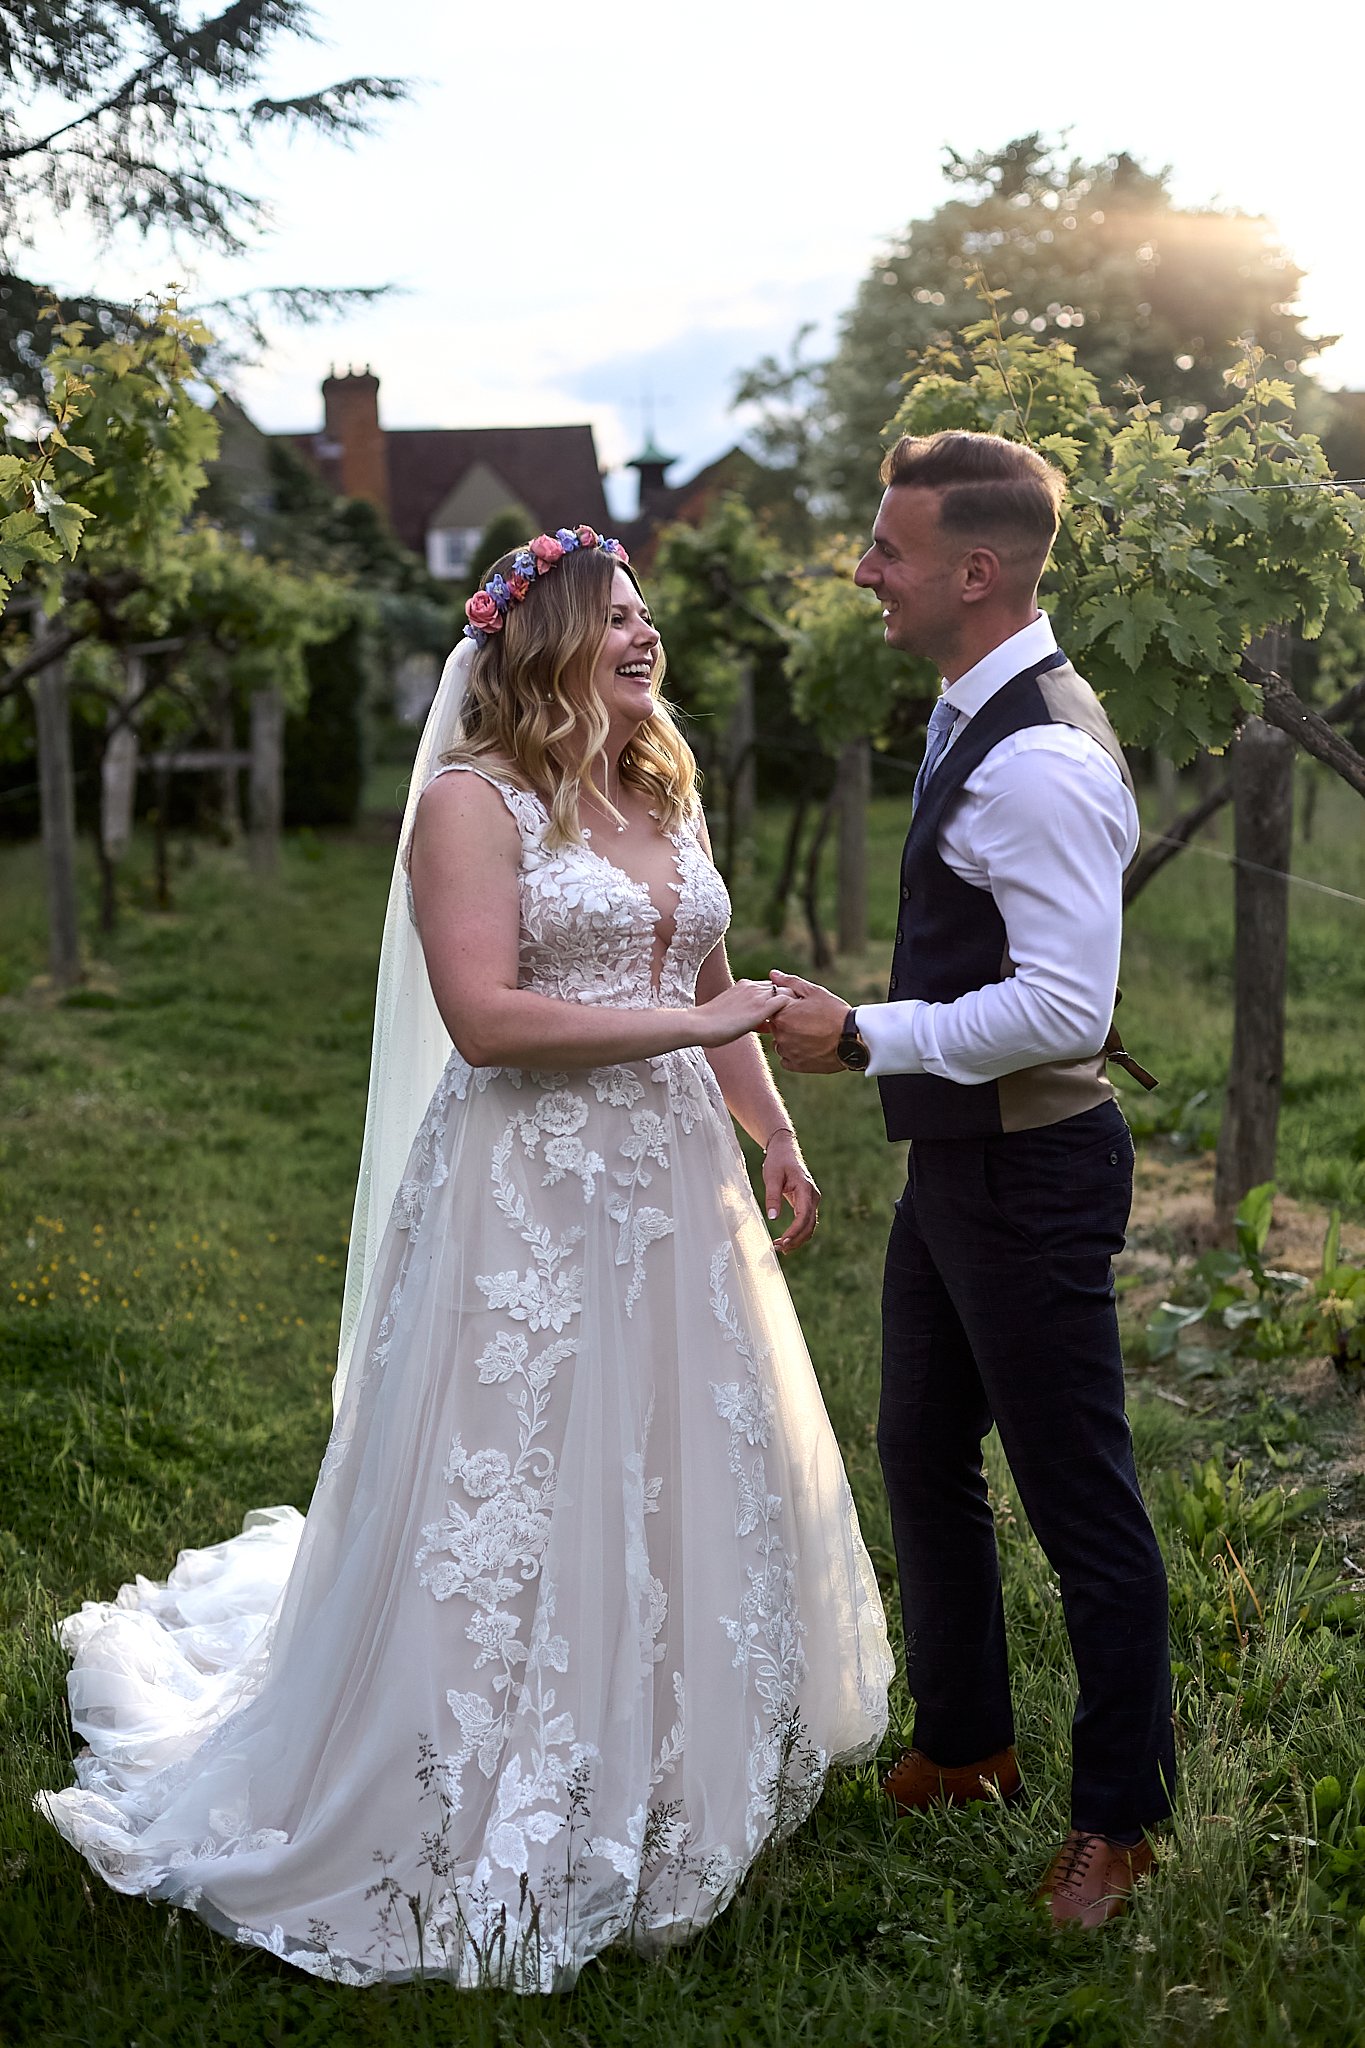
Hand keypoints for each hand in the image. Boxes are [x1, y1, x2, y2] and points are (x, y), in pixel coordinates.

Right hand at [695, 977, 790, 1048]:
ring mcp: (758, 996)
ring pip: (787, 993)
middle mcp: (753, 986)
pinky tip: (792, 1025)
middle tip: (794, 1019)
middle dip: (789, 1001)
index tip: (783, 1013)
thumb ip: (749, 1013)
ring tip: (794, 1023)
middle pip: (782, 988)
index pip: (771, 986)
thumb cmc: (711, 1025)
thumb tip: (764, 1024)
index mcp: (744, 985)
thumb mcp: (732, 1013)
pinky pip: (786, 1002)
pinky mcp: (761, 1008)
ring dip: (792, 1007)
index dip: (779, 998)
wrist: (699, 1024)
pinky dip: (792, 1011)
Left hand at [761, 1129, 820, 1253]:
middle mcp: (813, 1196)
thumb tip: (772, 1218)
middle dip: (795, 1240)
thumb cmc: (778, 1161)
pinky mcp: (807, 1202)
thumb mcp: (771, 1177)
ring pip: (809, 1226)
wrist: (785, 1149)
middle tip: (778, 1249)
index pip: (803, 1216)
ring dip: (797, 1239)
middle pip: (809, 1225)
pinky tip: (786, 1241)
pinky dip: (798, 1233)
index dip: (794, 1232)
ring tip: (780, 1249)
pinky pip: (806, 1222)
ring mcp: (812, 1200)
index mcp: (806, 1189)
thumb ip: (772, 1197)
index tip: (781, 1242)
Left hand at [768, 969, 849, 1073]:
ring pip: (780, 1044)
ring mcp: (788, 1052)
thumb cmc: (834, 1012)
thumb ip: (790, 982)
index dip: (784, 1008)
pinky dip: (794, 1054)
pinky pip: (787, 1059)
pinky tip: (809, 1047)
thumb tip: (772, 973)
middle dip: (787, 1023)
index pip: (771, 1010)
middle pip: (775, 1027)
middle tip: (807, 1021)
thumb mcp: (814, 992)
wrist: (853, 1039)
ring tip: (810, 1034)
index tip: (798, 1009)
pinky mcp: (796, 1066)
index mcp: (782, 1015)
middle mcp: (781, 1035)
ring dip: (789, 1039)